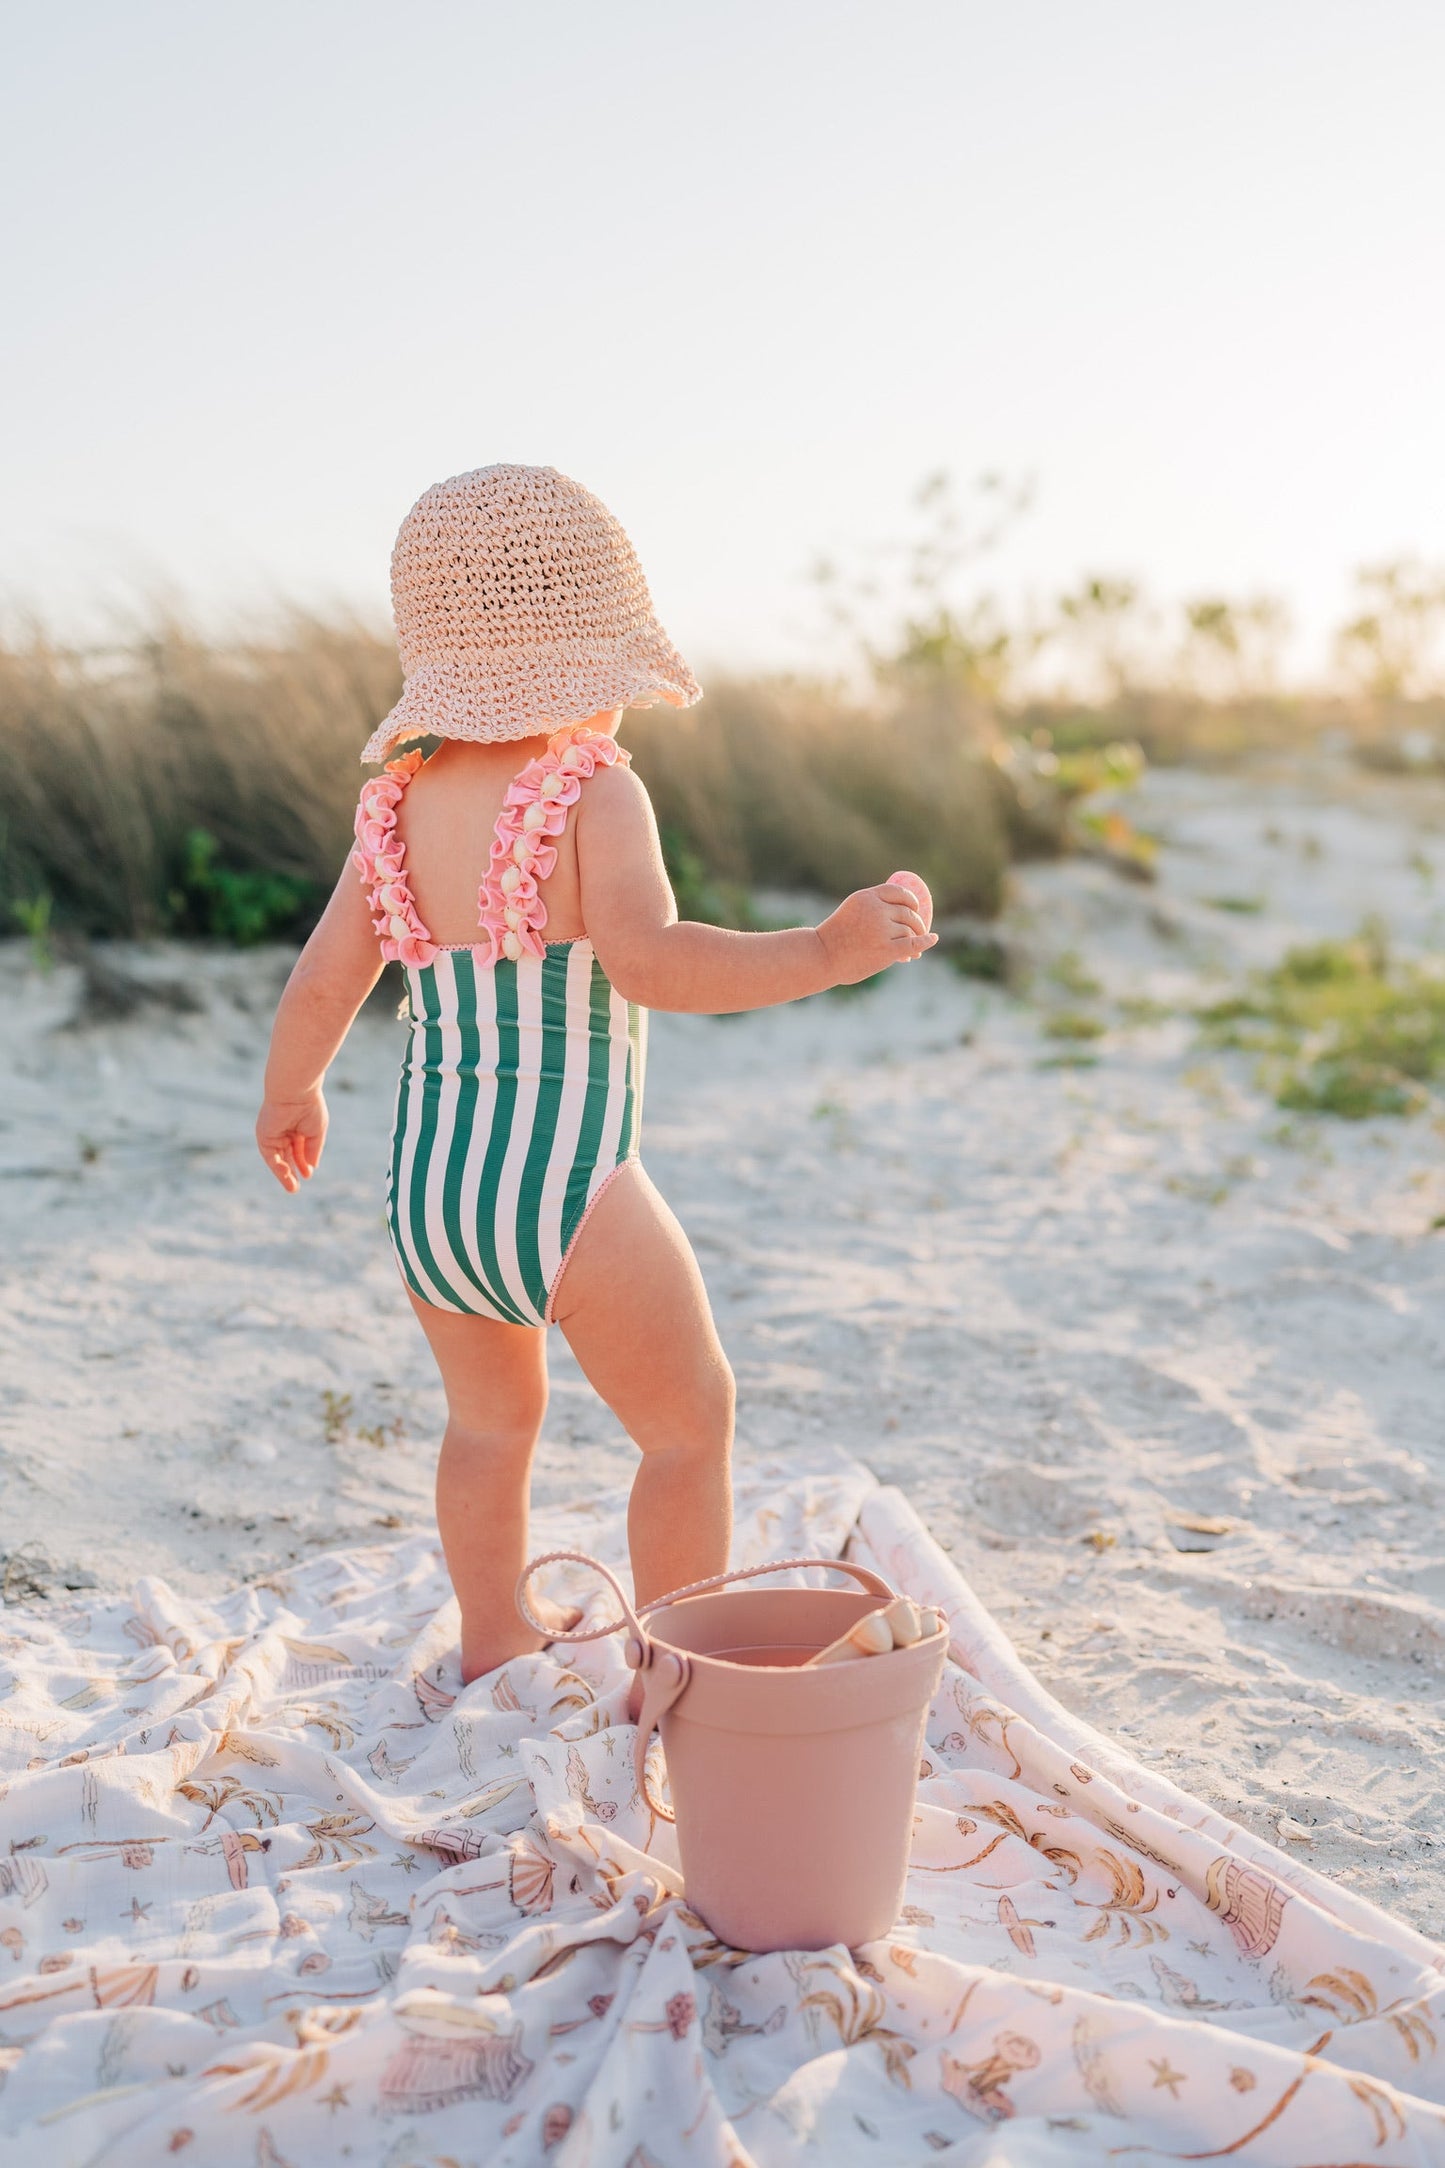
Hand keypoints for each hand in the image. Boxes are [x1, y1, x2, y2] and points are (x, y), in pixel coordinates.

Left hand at [256, 1089, 328, 1192]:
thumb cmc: (309, 1107)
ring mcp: (273, 1133)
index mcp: (297, 1126)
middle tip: (295, 1188)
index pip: (298, 1149)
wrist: (295, 1091)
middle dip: (291, 1171)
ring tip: (292, 1188)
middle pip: (286, 1156)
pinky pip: (270, 1155)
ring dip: (283, 1174)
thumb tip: (311, 1168)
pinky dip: (277, 1166)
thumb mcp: (316, 1132)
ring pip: (277, 1158)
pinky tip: (286, 1174)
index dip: (303, 1162)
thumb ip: (312, 1150)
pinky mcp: (265, 1135)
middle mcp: (283, 1131)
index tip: (308, 1174)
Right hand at [816, 883, 937, 986]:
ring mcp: (881, 930)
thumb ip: (872, 909)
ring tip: (913, 951)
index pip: (897, 892)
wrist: (821, 957)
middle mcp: (875, 910)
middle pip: (907, 913)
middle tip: (918, 932)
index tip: (915, 908)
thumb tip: (901, 911)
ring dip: (915, 938)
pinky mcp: (886, 950)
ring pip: (908, 930)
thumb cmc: (835, 938)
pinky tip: (932, 939)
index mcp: (866, 897)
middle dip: (916, 922)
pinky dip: (925, 942)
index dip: (910, 899)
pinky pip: (913, 944)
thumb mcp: (851, 912)